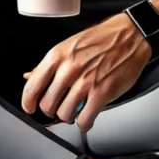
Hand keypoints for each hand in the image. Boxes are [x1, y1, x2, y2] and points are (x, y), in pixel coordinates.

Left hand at [22, 15, 150, 131]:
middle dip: (51, 110)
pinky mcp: (102, 93)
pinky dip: (84, 123)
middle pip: (47, 104)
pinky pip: (85, 119)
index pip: (33, 86)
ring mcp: (86, 82)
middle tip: (58, 108)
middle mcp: (69, 69)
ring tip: (74, 112)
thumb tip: (30, 76)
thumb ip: (49, 65)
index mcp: (58, 56)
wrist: (130, 35)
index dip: (28, 102)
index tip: (29, 107)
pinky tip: (86, 119)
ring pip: (64, 114)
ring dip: (68, 117)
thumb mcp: (69, 46)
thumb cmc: (101, 39)